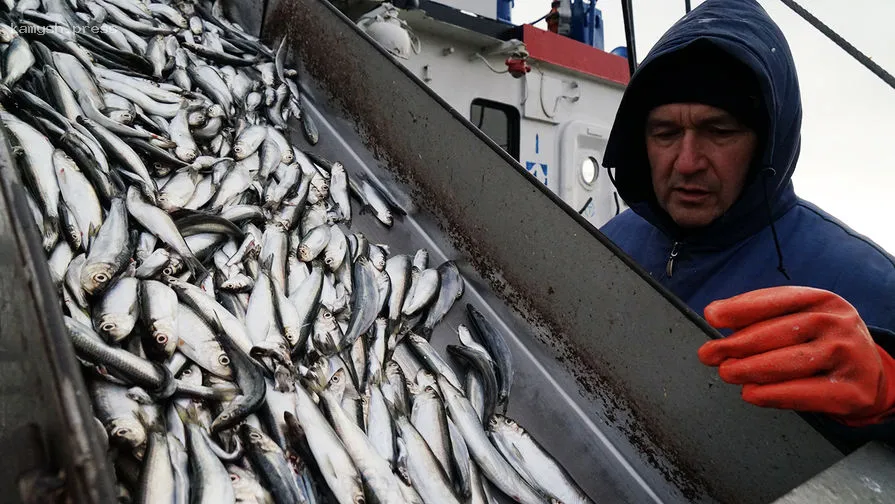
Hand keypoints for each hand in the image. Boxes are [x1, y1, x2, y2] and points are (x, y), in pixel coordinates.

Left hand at [697, 286, 894, 425]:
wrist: (871, 375)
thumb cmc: (823, 343)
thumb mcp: (803, 318)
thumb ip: (763, 316)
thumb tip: (717, 315)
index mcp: (822, 300)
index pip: (777, 300)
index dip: (741, 308)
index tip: (713, 316)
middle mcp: (837, 324)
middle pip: (778, 332)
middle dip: (737, 344)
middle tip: (710, 354)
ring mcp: (848, 356)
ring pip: (788, 363)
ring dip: (749, 369)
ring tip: (726, 372)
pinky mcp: (851, 391)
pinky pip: (803, 392)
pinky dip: (771, 394)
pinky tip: (751, 393)